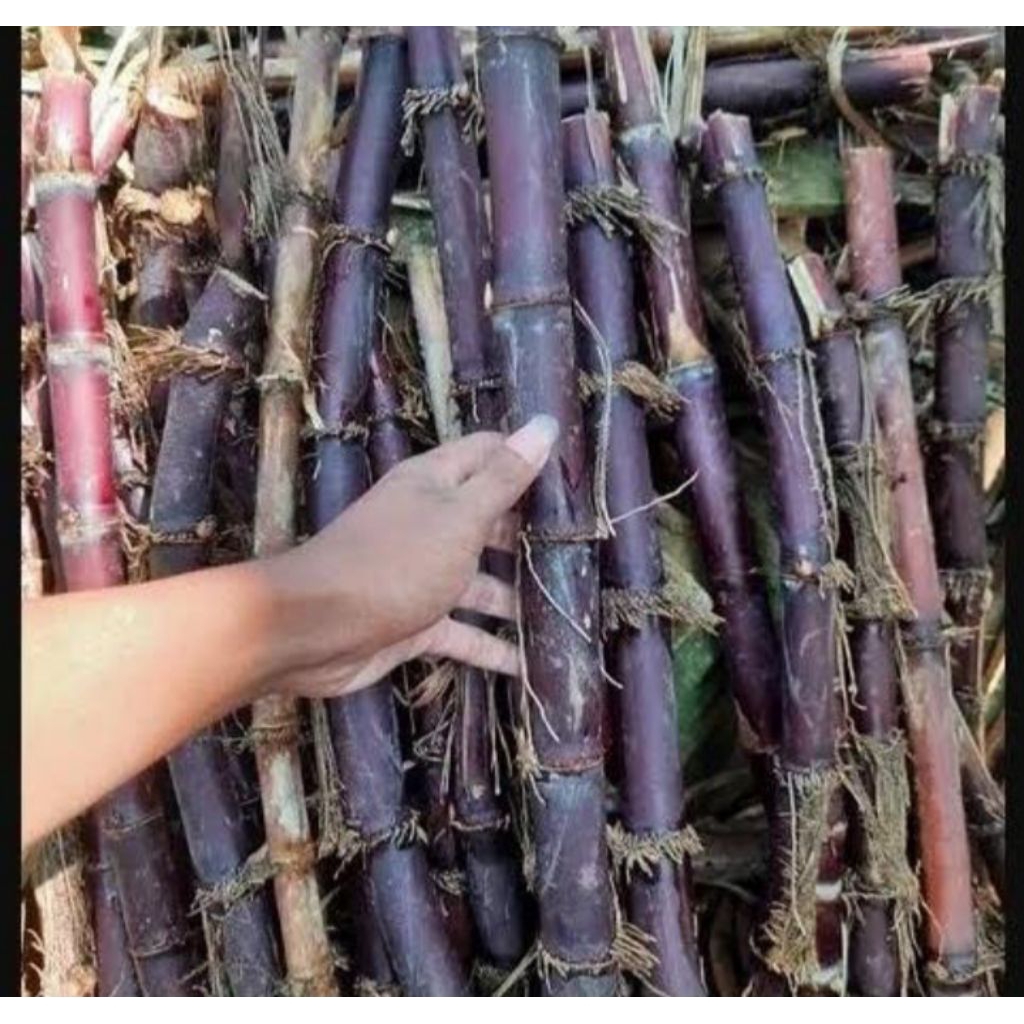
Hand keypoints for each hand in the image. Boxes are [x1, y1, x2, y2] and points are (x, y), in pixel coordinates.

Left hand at [259, 415, 557, 699]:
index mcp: (435, 484)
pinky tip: (530, 666)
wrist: (315, 629)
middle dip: (533, 538)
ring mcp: (422, 576)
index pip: (490, 456)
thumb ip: (504, 478)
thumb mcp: (459, 515)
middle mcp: (430, 524)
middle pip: (491, 522)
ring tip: (571, 611)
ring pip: (482, 583)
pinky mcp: (416, 623)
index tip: (577, 479)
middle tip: (587, 553)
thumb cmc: (392, 561)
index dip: (529, 460)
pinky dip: (493, 647)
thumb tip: (544, 424)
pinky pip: (464, 633)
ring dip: (519, 598)